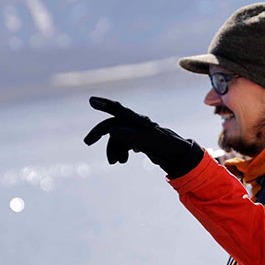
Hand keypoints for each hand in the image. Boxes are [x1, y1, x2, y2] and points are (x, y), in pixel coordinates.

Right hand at [84, 97, 204, 177]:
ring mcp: (136, 131)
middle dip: (99, 133)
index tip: (91, 100)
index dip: (104, 105)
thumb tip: (111, 131)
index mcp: (136, 120)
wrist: (177, 154)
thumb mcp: (146, 142)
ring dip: (113, 150)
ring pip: (116, 138)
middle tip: (87, 142)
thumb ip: (129, 135)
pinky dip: (121, 151)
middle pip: (111, 124)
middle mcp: (134, 123)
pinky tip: (124, 159)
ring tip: (117, 163)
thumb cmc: (163, 145)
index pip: (117, 109)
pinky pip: (123, 143)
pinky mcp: (138, 139)